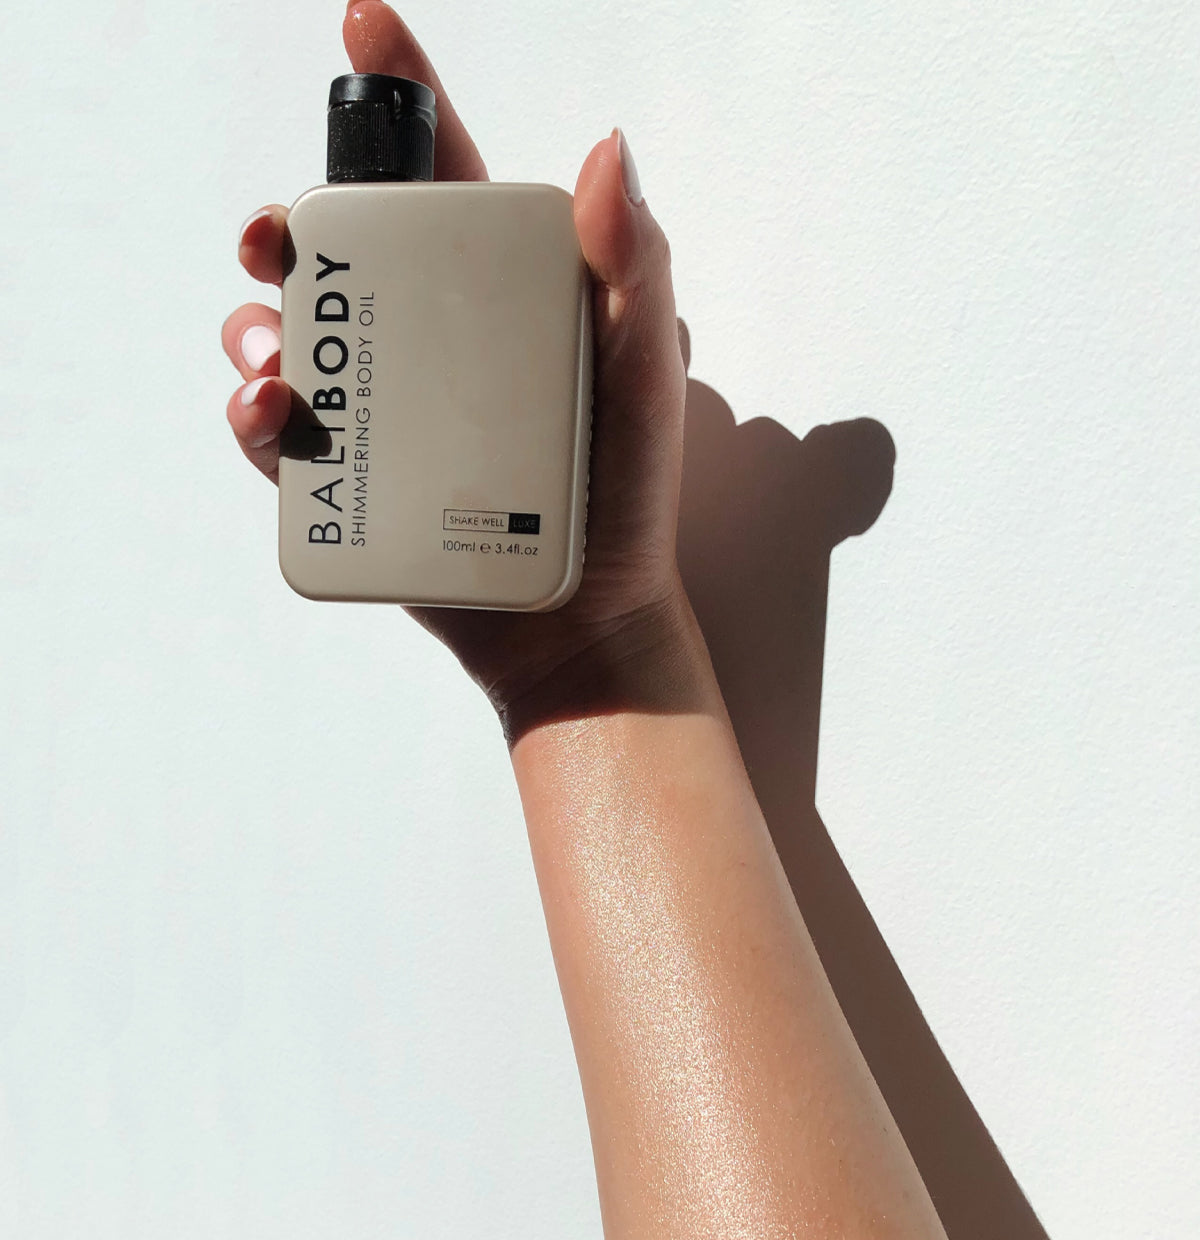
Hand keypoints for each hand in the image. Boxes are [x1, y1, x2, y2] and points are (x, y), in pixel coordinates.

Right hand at [223, 0, 695, 740]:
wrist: (579, 627)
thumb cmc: (624, 501)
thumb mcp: (646, 378)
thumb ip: (636, 269)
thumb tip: (606, 150)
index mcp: (502, 293)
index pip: (448, 176)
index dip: (402, 95)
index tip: (363, 28)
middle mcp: (438, 338)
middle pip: (345, 252)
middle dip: (292, 226)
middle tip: (275, 239)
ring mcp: (392, 405)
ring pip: (294, 334)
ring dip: (258, 324)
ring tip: (275, 355)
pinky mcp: (357, 476)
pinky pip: (283, 434)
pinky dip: (257, 417)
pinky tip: (272, 415)